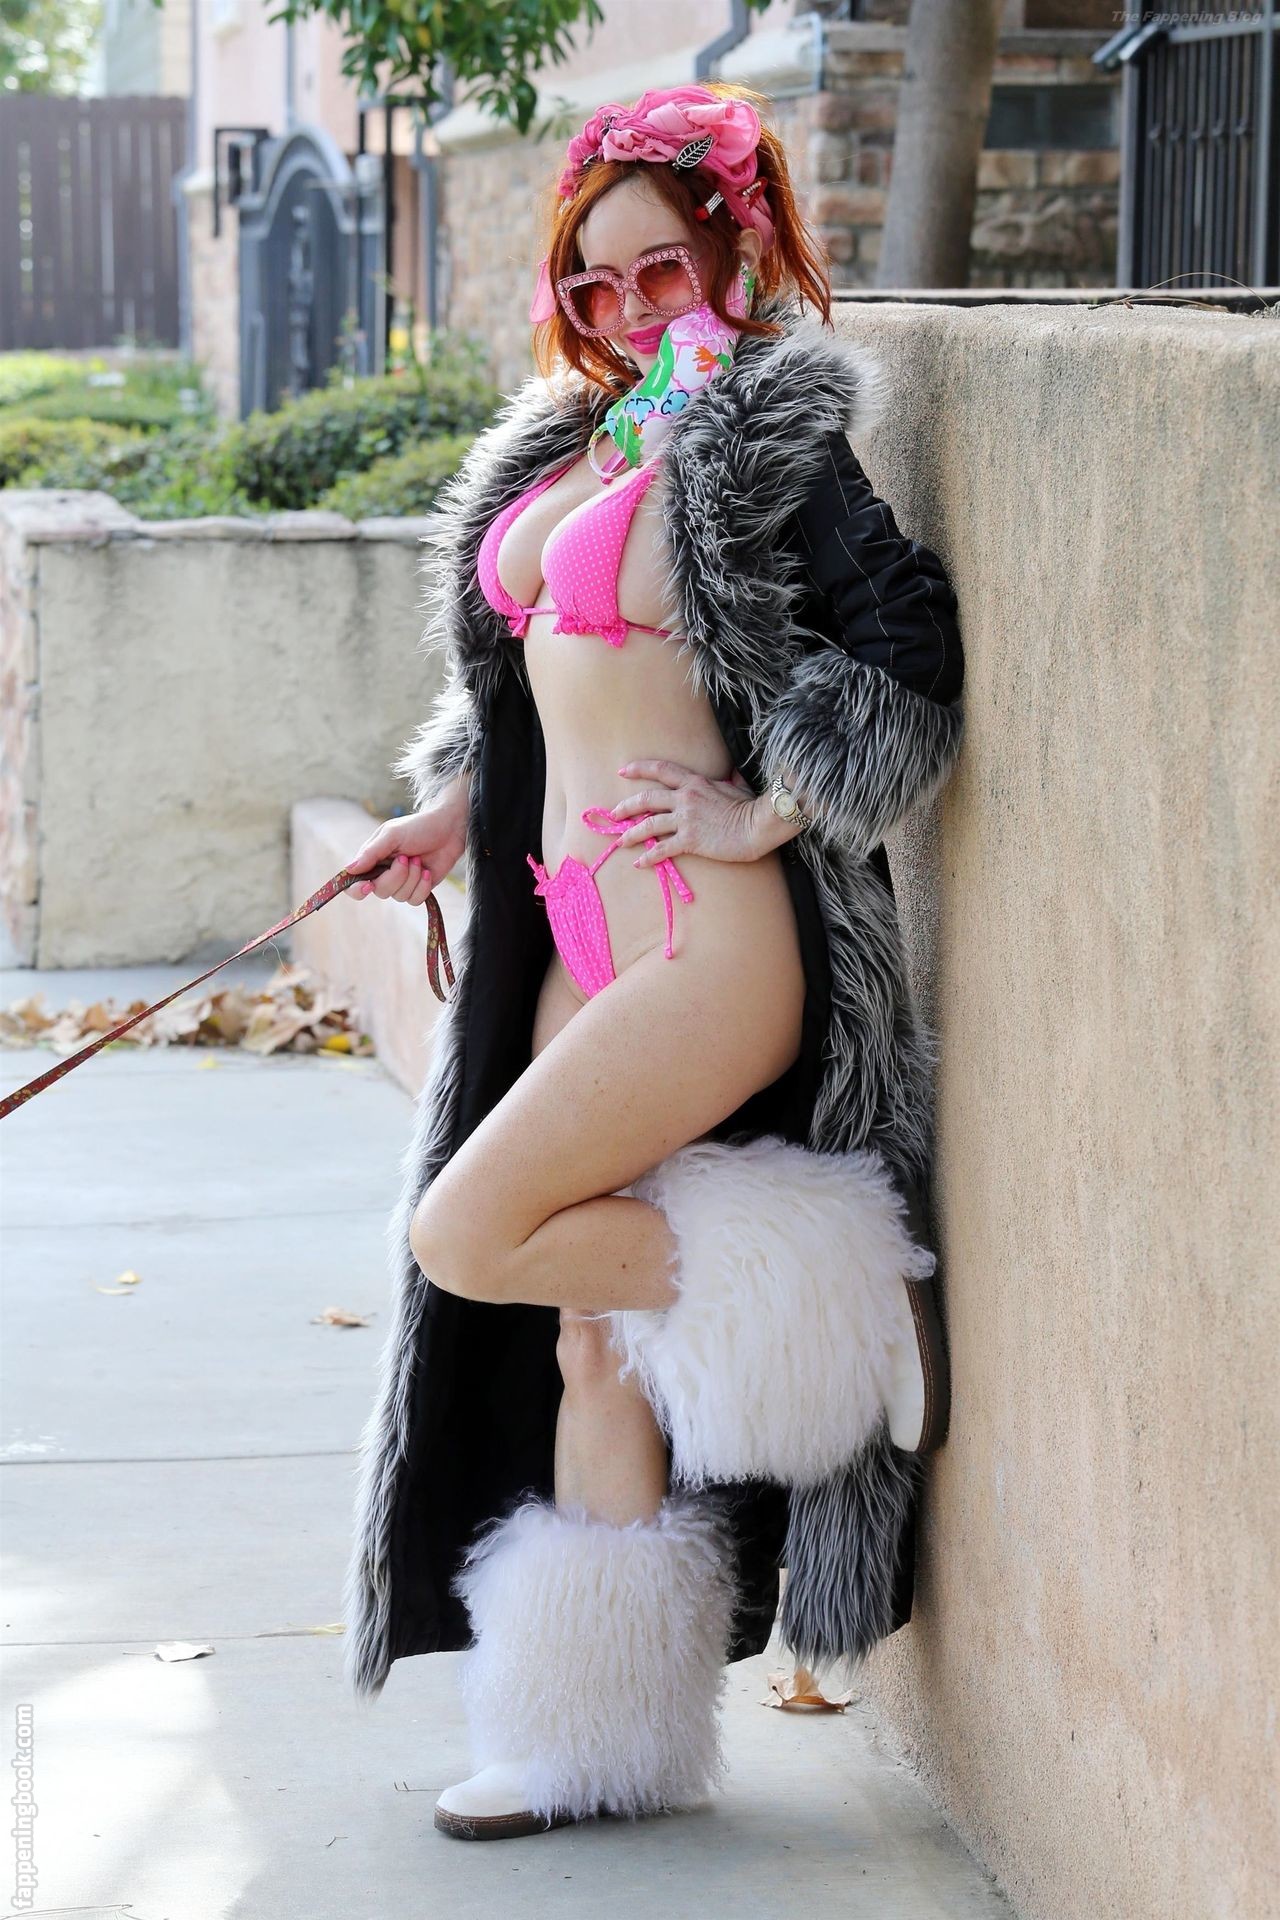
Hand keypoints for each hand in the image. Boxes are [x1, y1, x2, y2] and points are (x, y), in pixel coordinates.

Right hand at [344, 783, 467, 905]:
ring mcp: (402, 882)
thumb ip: (371, 852)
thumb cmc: (418, 827)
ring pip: (399, 896)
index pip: (353, 883)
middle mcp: (384, 873)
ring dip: (412, 878)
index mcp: (372, 859)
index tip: (368, 885)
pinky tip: (428, 872)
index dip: (357, 889)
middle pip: (380, 891)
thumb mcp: (392, 835)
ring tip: (418, 860)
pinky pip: (415, 900)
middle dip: (396, 876)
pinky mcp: (419, 889)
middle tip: (406, 858)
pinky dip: (423, 886)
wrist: (448, 828)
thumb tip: (349, 869)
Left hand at [609, 759, 790, 866]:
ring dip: (632, 834)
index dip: (640, 769)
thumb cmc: (751, 808)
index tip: (623, 770)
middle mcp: (686, 798)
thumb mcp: (738, 788)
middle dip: (627, 806)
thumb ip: (729, 780)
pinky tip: (640, 863)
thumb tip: (732, 773)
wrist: (758, 825)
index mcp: (695, 782)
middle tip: (614, 813)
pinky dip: (649, 856)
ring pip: (649, 824)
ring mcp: (686, 819)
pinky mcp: (690, 840)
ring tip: (621, 841)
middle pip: (647, 798)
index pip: (661, 770)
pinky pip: (663, 848)